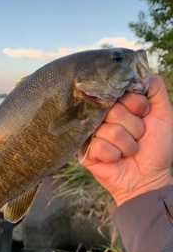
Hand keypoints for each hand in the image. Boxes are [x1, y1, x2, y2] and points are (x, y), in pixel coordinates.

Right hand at [82, 76, 172, 204]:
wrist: (148, 177)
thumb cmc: (156, 148)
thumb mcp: (164, 115)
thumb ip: (156, 90)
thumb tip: (142, 74)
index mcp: (119, 106)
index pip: (121, 92)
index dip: (136, 105)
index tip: (144, 116)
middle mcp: (104, 117)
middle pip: (114, 111)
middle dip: (134, 128)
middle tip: (138, 137)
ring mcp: (93, 133)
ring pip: (109, 130)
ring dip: (127, 144)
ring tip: (129, 151)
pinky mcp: (86, 150)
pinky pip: (100, 145)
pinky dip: (115, 155)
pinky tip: (116, 159)